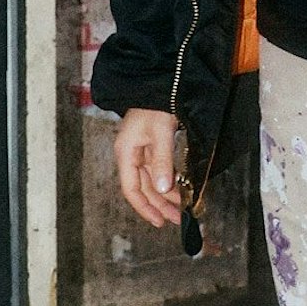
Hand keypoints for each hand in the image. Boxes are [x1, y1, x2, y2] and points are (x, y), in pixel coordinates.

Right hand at [116, 108, 183, 227]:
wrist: (159, 84)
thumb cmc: (155, 105)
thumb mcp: (160, 133)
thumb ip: (162, 162)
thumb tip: (163, 189)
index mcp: (126, 153)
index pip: (132, 189)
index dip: (144, 207)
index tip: (159, 221)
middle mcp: (131, 155)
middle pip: (143, 188)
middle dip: (159, 204)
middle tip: (176, 218)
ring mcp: (141, 151)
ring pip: (152, 180)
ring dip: (165, 194)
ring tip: (180, 208)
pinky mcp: (151, 146)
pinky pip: (158, 169)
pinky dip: (168, 180)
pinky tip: (179, 188)